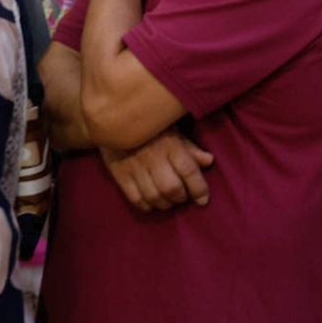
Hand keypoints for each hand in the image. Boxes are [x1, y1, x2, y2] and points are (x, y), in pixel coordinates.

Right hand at [101, 130, 215, 212]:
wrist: (113, 117)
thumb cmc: (149, 124)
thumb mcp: (172, 128)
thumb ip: (189, 147)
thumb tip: (208, 161)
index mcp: (170, 144)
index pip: (189, 171)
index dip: (199, 189)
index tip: (203, 200)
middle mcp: (153, 157)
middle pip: (172, 188)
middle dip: (181, 198)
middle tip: (182, 196)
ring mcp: (135, 166)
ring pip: (154, 196)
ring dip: (165, 204)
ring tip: (168, 200)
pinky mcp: (119, 174)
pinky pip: (135, 198)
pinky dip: (146, 205)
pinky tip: (151, 202)